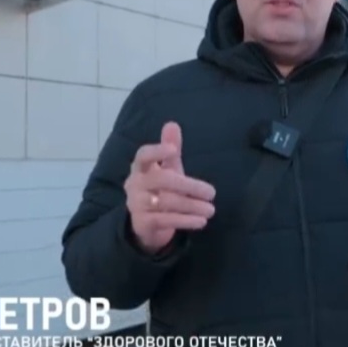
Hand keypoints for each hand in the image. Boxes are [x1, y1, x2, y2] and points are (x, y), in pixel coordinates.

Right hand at [124, 122, 215, 254]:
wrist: (145, 223)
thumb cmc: (159, 189)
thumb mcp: (167, 168)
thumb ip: (171, 149)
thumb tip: (172, 123)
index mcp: (140, 168)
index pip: (143, 155)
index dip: (156, 151)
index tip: (172, 149)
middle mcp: (135, 184)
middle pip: (162, 180)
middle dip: (189, 186)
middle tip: (212, 193)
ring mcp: (136, 204)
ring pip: (166, 202)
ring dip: (192, 206)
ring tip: (211, 210)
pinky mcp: (143, 222)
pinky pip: (166, 220)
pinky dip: (186, 220)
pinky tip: (201, 221)